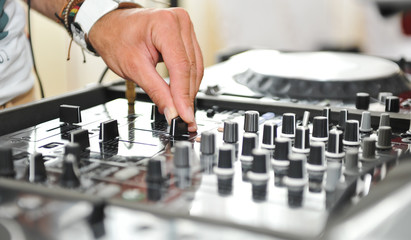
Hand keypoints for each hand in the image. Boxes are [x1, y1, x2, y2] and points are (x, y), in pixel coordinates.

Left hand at [88, 7, 202, 131]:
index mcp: (165, 25)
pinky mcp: (186, 36)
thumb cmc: (116, 38)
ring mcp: (185, 27)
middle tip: (184, 117)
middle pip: (191, 68)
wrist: (111, 26)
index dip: (183, 95)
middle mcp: (179, 22)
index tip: (184, 115)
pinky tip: (183, 94)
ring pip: (195, 67)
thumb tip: (172, 111)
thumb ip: (156, 91)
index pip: (181, 67)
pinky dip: (188, 80)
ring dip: (189, 90)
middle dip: (187, 96)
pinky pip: (193, 61)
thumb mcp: (133, 67)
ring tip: (183, 109)